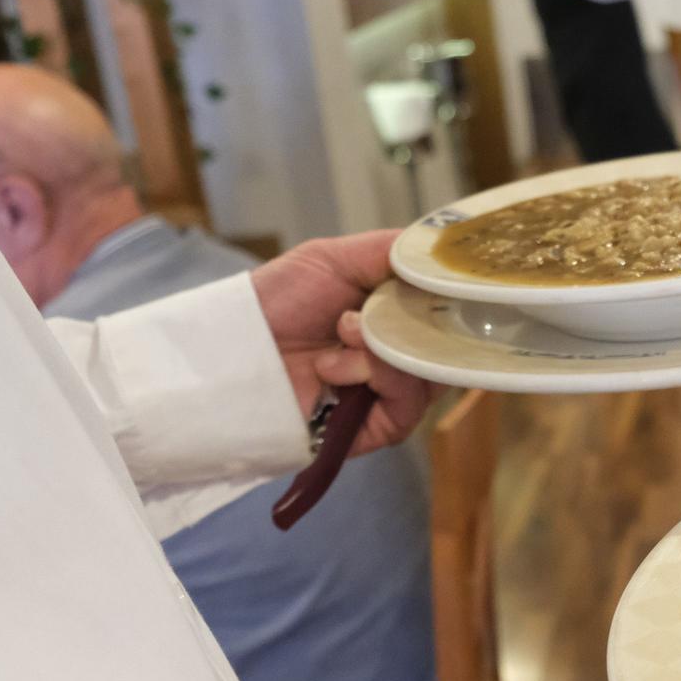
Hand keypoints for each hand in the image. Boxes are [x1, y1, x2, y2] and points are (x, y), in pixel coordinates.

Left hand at [249, 231, 434, 456]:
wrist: (225, 350)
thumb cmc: (274, 301)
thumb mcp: (332, 258)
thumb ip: (391, 252)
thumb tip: (445, 250)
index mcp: (396, 319)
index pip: (450, 317)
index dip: (456, 304)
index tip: (451, 287)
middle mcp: (399, 358)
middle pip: (448, 349)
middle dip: (418, 325)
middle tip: (372, 312)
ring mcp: (387, 396)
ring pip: (430, 378)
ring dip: (389, 353)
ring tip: (343, 337)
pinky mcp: (370, 430)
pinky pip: (406, 410)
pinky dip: (382, 381)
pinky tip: (337, 368)